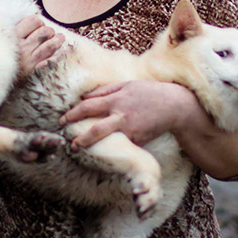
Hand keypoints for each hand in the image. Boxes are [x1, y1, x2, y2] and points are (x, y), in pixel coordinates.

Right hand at [16, 14, 65, 76]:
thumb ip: (11, 28)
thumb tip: (28, 16)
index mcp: (12, 36)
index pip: (33, 21)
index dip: (38, 21)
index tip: (38, 25)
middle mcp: (22, 47)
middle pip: (44, 32)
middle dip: (49, 31)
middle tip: (49, 33)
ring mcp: (29, 60)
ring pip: (50, 45)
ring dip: (58, 40)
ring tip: (60, 38)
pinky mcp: (33, 72)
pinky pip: (51, 62)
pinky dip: (59, 56)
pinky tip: (63, 52)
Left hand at [59, 80, 199, 148]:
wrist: (174, 106)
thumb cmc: (148, 93)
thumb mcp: (126, 85)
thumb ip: (105, 90)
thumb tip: (85, 96)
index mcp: (117, 99)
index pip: (88, 106)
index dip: (73, 113)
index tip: (63, 120)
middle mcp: (121, 115)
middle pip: (95, 128)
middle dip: (79, 135)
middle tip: (67, 139)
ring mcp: (131, 130)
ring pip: (106, 139)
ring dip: (90, 144)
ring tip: (78, 147)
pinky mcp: (138, 140)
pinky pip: (121, 146)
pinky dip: (110, 149)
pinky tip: (101, 152)